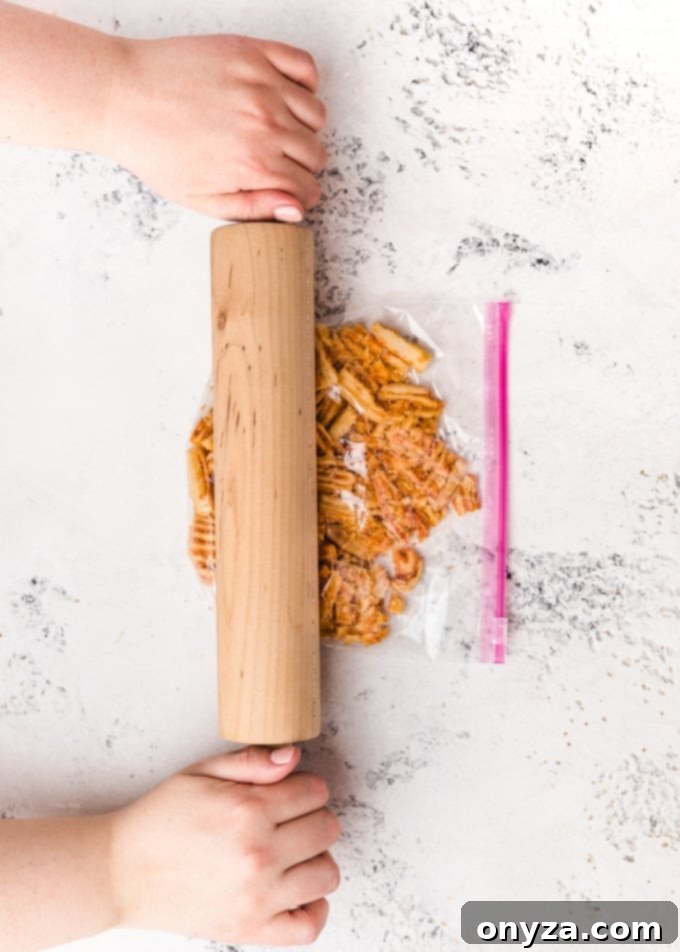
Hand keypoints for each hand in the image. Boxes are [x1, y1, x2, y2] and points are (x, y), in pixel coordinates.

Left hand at [101, 34, 327, 220]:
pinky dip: (305, 82)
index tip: (290, 188)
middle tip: (280, 161)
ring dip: (305, 127)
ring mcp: (261, 85)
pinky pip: (305, 66)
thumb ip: (253, 207)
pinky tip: (284, 94)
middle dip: (303, 165)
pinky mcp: (252, 53)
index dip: (300, 193)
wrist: (121, 97)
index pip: (308, 186)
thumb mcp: (200, 199)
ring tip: (280, 129)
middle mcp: (264, 125)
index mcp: (253, 165)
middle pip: (317, 153)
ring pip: (317, 114)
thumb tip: (296, 209)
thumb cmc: (154, 149)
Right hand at [108, 745, 340, 944]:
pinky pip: (309, 926)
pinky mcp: (250, 929)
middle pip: (327, 828)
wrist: (121, 872)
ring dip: (316, 858)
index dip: (306, 786)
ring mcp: (257, 896)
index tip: (290, 792)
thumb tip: (293, 756)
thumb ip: (252, 761)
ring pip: (327, 874)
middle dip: (313, 817)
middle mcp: (258, 853)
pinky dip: (314, 908)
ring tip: (292, 853)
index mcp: (247, 809)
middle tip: (289, 820)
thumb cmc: (160, 819)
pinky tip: (298, 890)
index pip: (315, 792)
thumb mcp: (201, 772)